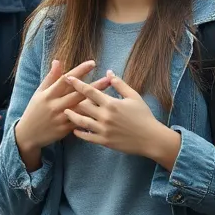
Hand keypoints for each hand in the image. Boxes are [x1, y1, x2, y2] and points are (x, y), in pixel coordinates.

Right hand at [14, 60, 110, 169]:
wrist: (28, 134)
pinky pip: (80, 122)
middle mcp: (55, 105)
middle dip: (94, 86)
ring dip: (95, 102)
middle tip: (109, 79)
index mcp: (48, 94)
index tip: (92, 63)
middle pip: (77, 94)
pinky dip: (90, 118)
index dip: (79, 71)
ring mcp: (60, 118)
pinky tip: (102, 113)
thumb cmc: (35, 110)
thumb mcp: (39, 92)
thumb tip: (57, 61)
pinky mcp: (64, 129)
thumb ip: (50, 78)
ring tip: (110, 95)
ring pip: (80, 109)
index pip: (66, 80)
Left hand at [63, 71, 181, 168]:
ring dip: (72, 116)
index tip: (68, 77)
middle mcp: (105, 116)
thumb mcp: (133, 96)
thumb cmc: (143, 115)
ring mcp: (103, 130)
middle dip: (73, 100)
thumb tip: (108, 72)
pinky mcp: (104, 141)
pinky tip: (74, 129)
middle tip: (64, 95)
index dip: (77, 84)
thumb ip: (120, 84)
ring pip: (81, 122)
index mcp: (111, 103)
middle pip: (82, 106)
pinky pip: (87, 137)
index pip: (90, 91)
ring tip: (65, 111)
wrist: (150, 138)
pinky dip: (79, 133)